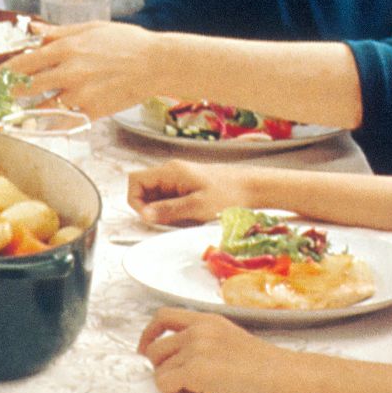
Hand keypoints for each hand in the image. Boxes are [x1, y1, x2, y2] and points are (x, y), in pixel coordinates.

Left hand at [2, 21, 165, 117]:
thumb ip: (57, 31)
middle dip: (2, 96)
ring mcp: (79, 93)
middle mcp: (68, 71)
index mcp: (64, 48)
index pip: (21, 63)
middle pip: (24, 87)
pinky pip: (63, 122)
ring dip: (22, 113)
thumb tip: (30, 28)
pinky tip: (38, 128)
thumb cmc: (125, 42)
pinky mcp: (92, 110)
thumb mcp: (89, 28)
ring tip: (7, 117)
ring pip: (40, 107)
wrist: (156, 63)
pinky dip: (48, 126)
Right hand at [127, 160, 254, 226]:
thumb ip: (168, 210)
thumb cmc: (230, 194)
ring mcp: (180, 179)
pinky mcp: (189, 187)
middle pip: (145, 189)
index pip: (136, 181)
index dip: (136, 200)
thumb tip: (145, 215)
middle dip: (152, 208)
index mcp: (171, 171)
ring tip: (183, 220)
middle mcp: (172, 172)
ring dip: (164, 211)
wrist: (255, 188)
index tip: (149, 217)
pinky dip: (175, 211)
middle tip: (169, 221)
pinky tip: (190, 217)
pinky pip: (171, 199)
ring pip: (158, 196)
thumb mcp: (197, 207)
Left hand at [139, 307, 287, 392]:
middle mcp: (197, 330)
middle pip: (155, 349)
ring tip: (197, 392)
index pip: (163, 316)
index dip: (148, 334)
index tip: (145, 351)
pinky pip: (164, 384)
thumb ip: (205, 340)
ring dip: (171, 384)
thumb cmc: (264, 366)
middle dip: (162, 368)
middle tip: (184, 384)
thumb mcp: (231, 338)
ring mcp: (195, 348)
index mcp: (206, 320)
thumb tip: (178, 358)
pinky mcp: (195, 370)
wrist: (285, 375)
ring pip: (158, 369)